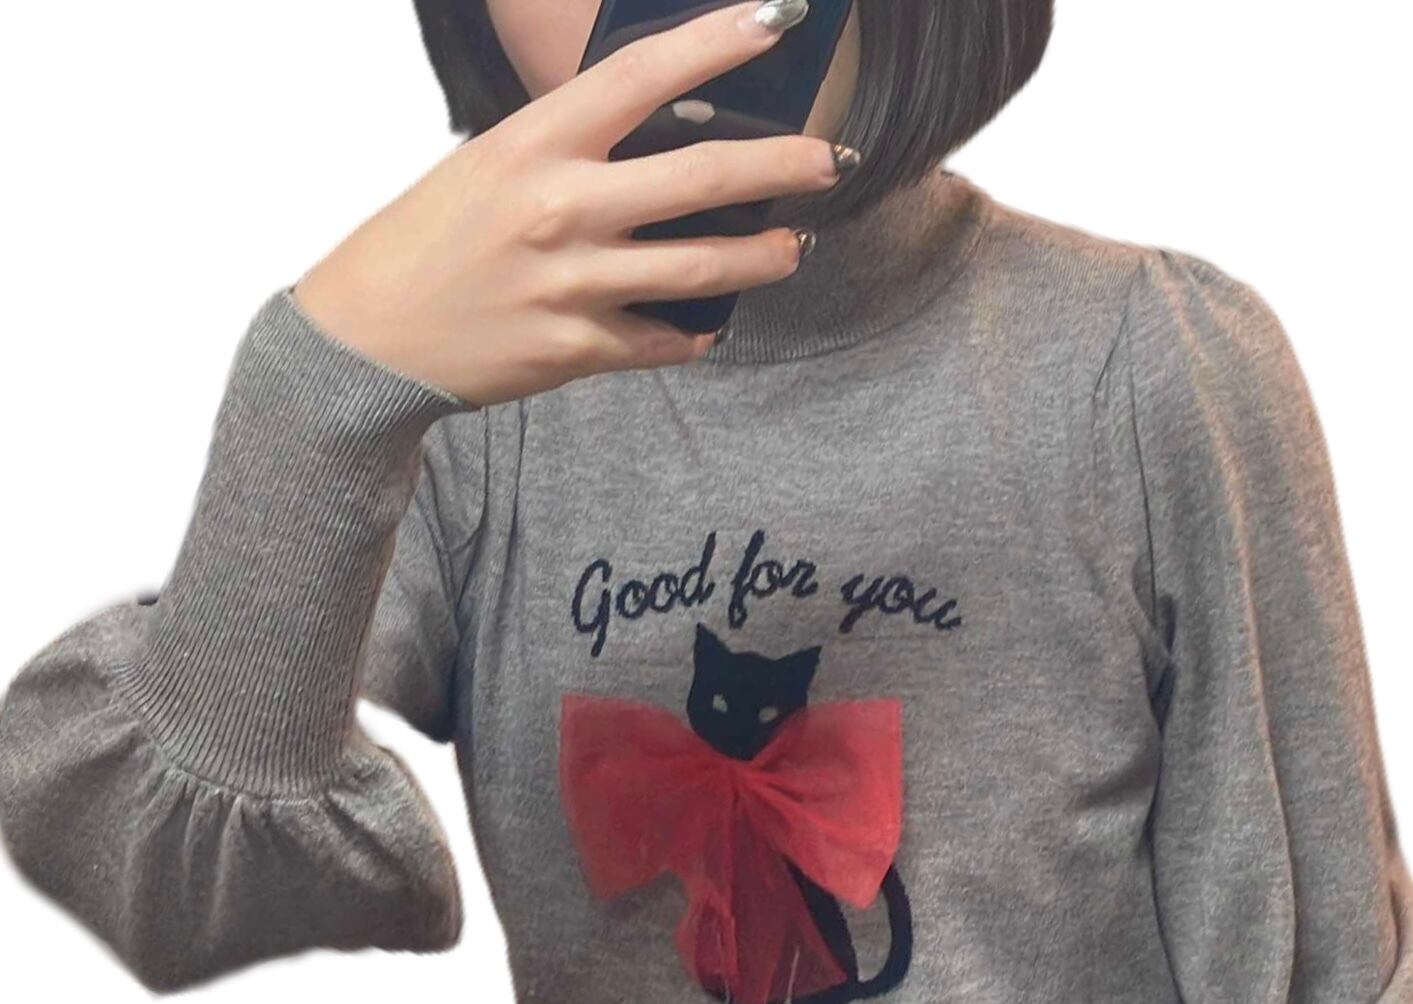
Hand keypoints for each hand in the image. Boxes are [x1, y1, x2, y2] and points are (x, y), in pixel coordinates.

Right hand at [291, 0, 841, 406]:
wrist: (372, 338)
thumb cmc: (431, 240)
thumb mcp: (491, 163)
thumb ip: (572, 149)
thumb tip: (664, 136)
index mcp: (534, 142)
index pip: (643, 73)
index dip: (719, 42)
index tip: (778, 17)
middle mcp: (560, 209)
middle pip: (703, 176)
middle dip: (783, 166)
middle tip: (829, 161)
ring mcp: (573, 284)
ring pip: (703, 267)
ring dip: (764, 255)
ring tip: (793, 247)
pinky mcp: (577, 350)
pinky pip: (666, 339)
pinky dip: (699, 331)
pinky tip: (716, 322)